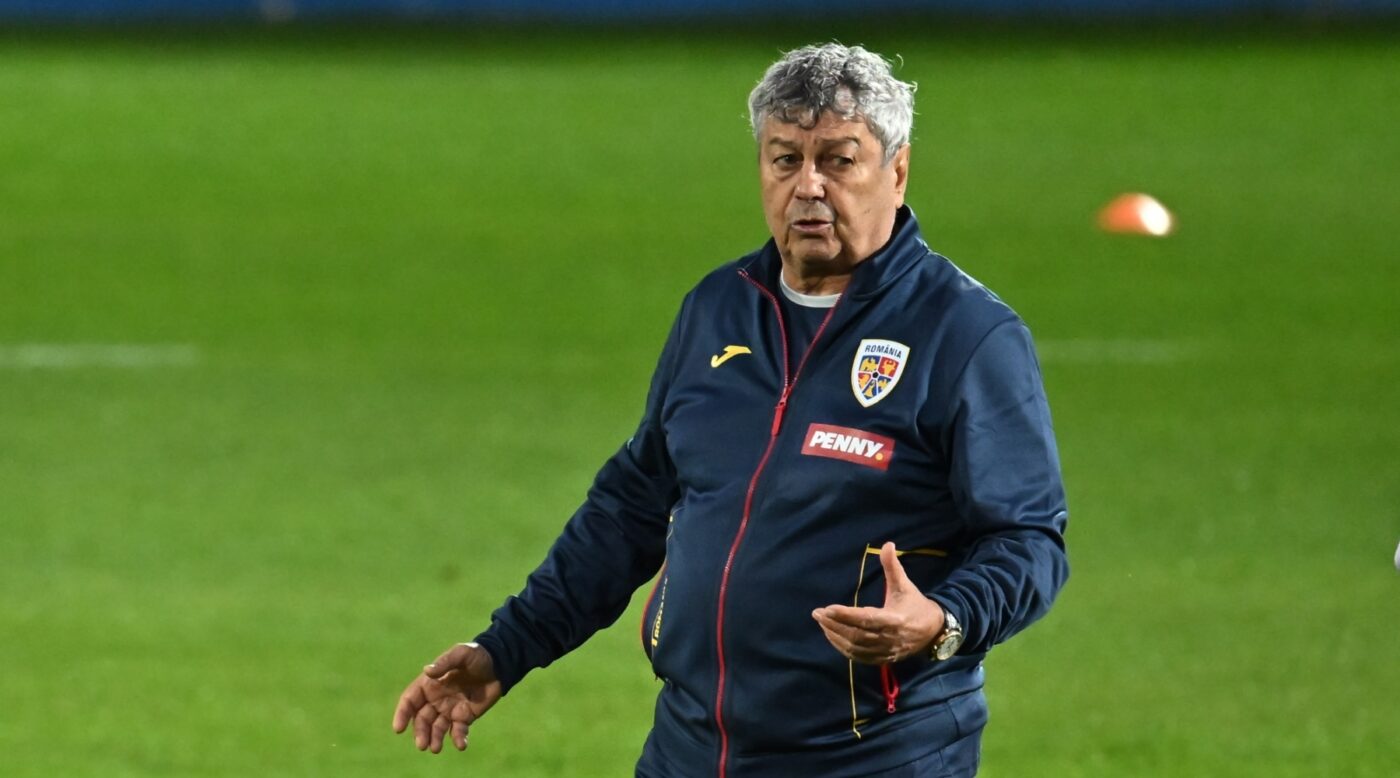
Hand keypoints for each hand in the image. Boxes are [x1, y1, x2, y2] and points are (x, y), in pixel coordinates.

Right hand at [391, 642, 502, 752]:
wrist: (499, 664)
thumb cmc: (477, 656)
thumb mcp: (461, 653)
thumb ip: (445, 662)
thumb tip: (427, 671)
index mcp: (429, 684)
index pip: (410, 700)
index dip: (403, 713)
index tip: (398, 728)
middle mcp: (436, 699)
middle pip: (422, 718)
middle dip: (420, 732)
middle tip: (422, 745)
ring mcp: (450, 709)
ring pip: (437, 728)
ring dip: (434, 739)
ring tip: (435, 748)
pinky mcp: (465, 717)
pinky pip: (458, 731)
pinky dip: (458, 739)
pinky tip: (461, 745)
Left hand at [812, 542, 943, 663]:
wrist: (934, 631)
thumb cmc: (915, 605)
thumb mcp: (905, 585)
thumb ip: (892, 566)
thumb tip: (887, 544)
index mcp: (894, 620)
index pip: (866, 619)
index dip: (846, 615)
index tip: (827, 608)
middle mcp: (889, 638)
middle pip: (856, 635)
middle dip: (834, 624)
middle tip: (817, 613)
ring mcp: (885, 651)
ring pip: (855, 647)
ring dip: (835, 636)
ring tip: (822, 622)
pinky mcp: (882, 659)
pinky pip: (858, 657)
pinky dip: (842, 648)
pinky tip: (832, 636)